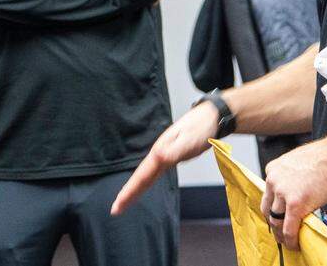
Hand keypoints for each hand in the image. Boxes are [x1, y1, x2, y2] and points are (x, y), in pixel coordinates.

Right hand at [110, 100, 218, 214]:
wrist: (210, 117)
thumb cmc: (201, 127)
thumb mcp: (188, 139)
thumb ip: (174, 150)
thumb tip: (159, 158)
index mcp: (160, 151)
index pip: (141, 176)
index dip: (128, 191)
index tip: (117, 205)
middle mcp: (159, 154)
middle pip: (140, 178)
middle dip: (127, 194)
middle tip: (115, 210)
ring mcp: (164, 155)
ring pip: (146, 176)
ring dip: (134, 189)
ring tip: (124, 201)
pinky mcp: (170, 156)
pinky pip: (153, 174)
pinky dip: (145, 182)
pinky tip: (143, 186)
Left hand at [260, 140, 326, 249]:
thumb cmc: (324, 158)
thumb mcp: (298, 163)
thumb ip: (292, 176)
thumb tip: (297, 190)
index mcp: (273, 169)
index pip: (267, 193)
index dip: (272, 207)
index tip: (277, 214)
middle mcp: (274, 181)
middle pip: (267, 208)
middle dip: (272, 222)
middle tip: (278, 231)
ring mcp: (283, 193)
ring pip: (275, 220)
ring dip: (280, 234)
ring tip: (286, 241)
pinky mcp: (295, 205)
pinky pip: (288, 227)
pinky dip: (290, 239)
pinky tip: (294, 244)